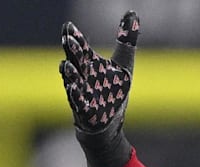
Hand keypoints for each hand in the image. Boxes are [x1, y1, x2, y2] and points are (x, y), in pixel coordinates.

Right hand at [60, 10, 138, 132]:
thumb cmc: (113, 91)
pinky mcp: (85, 109)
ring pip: (73, 81)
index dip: (75, 37)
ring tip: (67, 65)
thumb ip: (126, 40)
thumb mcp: (124, 64)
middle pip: (75, 60)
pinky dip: (75, 95)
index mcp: (90, 63)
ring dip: (70, 74)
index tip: (69, 26)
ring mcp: (81, 92)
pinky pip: (78, 101)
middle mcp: (83, 76)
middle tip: (68, 38)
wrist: (109, 122)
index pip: (81, 47)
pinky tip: (73, 89)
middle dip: (71, 51)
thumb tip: (132, 12)